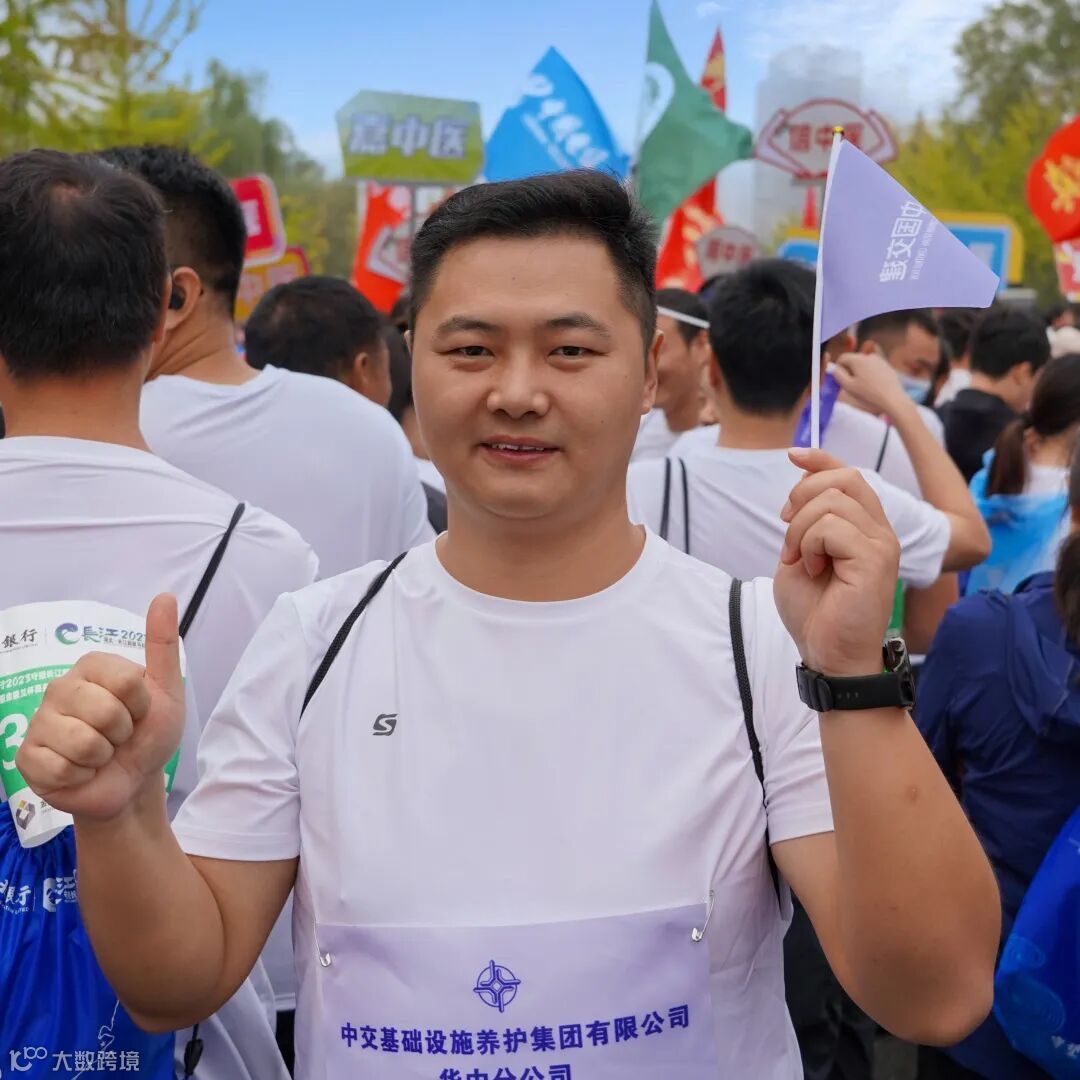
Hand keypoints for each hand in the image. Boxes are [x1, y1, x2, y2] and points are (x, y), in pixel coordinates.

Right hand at [15, 595, 185, 821]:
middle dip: (123, 732)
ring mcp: (39, 721)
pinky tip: (82, 770)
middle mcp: (60, 687)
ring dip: (103, 756)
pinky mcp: (27, 757)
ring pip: (83, 742)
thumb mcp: (167, 691)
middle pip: (105, 711)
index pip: (126, 680)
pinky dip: (82, 775)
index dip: (141, 704)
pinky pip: (61, 767)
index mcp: (92, 666)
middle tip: (119, 735)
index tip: (139, 711)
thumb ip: (163, 646)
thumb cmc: (148, 733)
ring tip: (102, 753)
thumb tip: (164, 596)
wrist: (134, 781)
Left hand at [775, 448, 899, 677]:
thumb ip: (804, 522)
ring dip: (800, 529)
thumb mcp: (800, 555)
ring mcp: (881, 544)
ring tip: (801, 560)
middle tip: (788, 534)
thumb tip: (801, 483)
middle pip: (843, 478)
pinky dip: (809, 545)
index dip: (821, 459)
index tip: (793, 455)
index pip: (849, 475)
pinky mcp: (875, 560)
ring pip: (831, 503)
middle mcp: (880, 531)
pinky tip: (813, 569)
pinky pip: (831, 528)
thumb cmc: (816, 612)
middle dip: (802, 496)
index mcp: (864, 528)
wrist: (828, 654)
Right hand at [832, 351, 912, 418]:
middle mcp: (869, 356)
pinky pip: (873, 367)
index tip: (842, 380)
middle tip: (853, 385)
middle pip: (853, 360)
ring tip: (864, 387)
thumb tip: (836, 369)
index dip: (839, 368)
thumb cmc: (868, 393)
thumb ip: (838, 375)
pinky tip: (874, 386)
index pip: (842, 358)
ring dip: (860, 372)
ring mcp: (879, 360)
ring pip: (863, 364)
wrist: (892, 398)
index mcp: (858, 359)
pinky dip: (870, 374)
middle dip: (850, 370)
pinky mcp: (887, 366)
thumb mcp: (848, 386)